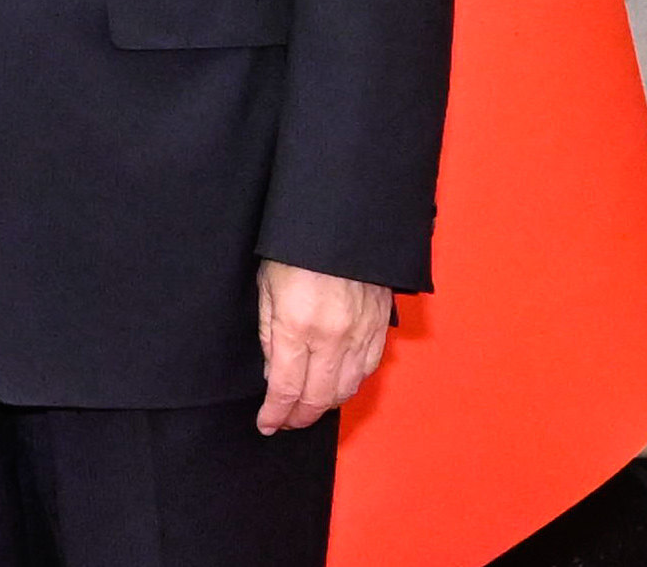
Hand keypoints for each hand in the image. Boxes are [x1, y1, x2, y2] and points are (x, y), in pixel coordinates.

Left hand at [255, 261, 393, 432]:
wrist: (342, 222)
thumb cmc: (295, 249)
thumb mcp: (267, 286)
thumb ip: (269, 334)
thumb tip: (274, 376)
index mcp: (298, 325)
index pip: (287, 389)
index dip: (276, 414)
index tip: (267, 424)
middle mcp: (332, 337)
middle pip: (318, 398)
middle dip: (299, 417)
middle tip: (285, 421)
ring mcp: (360, 334)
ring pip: (346, 390)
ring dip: (325, 405)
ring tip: (307, 407)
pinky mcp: (379, 328)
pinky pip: (367, 371)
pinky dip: (350, 385)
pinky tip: (335, 384)